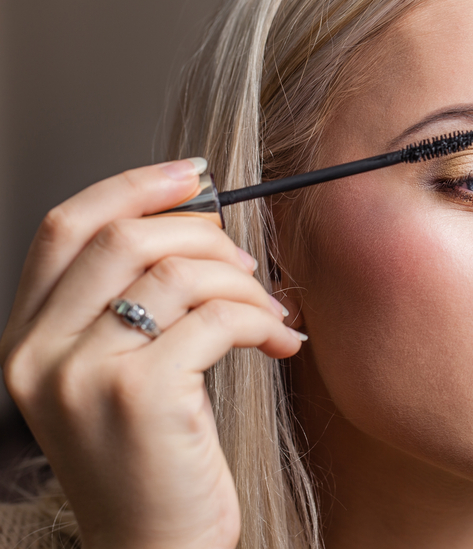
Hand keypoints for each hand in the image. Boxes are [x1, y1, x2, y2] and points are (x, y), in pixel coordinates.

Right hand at [0, 160, 303, 548]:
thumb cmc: (152, 462)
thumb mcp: (119, 375)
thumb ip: (132, 305)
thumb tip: (199, 225)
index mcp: (27, 341)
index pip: (66, 228)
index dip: (133, 186)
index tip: (194, 175)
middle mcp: (38, 354)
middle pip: (124, 236)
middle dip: (204, 233)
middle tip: (247, 263)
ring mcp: (83, 375)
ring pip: (178, 272)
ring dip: (244, 283)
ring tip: (271, 311)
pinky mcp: (139, 397)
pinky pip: (217, 318)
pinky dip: (262, 318)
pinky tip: (281, 341)